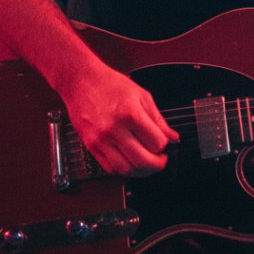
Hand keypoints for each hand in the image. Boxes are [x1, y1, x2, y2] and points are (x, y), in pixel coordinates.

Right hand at [59, 64, 178, 176]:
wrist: (82, 82)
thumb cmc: (110, 85)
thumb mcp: (142, 96)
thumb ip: (158, 119)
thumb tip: (172, 137)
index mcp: (130, 114)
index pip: (156, 143)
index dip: (164, 145)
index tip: (165, 143)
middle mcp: (114, 130)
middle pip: (142, 161)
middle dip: (157, 164)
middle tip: (161, 160)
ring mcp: (100, 140)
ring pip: (125, 169)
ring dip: (141, 172)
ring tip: (147, 164)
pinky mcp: (90, 146)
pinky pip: (109, 168)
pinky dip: (124, 171)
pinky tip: (130, 163)